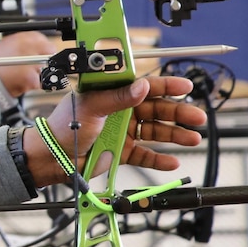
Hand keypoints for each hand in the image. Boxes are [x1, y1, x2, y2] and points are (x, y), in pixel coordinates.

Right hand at [0, 32, 54, 95]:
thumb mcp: (5, 45)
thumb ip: (23, 43)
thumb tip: (37, 46)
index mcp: (22, 37)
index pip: (43, 39)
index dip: (43, 48)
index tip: (42, 54)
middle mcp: (28, 47)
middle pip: (49, 52)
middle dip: (45, 60)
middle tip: (36, 67)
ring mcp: (31, 62)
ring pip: (45, 68)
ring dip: (38, 73)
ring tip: (23, 76)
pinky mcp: (31, 77)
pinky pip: (40, 82)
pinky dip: (33, 84)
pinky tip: (22, 83)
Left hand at [27, 75, 204, 185]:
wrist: (50, 157)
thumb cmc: (62, 127)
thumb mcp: (90, 106)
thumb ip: (117, 97)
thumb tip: (142, 86)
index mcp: (112, 95)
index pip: (144, 87)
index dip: (167, 86)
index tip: (186, 88)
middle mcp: (120, 112)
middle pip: (156, 110)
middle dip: (178, 113)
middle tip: (197, 118)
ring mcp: (122, 133)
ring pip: (155, 132)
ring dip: (175, 135)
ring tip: (192, 138)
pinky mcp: (121, 152)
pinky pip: (145, 154)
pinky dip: (159, 158)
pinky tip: (173, 160)